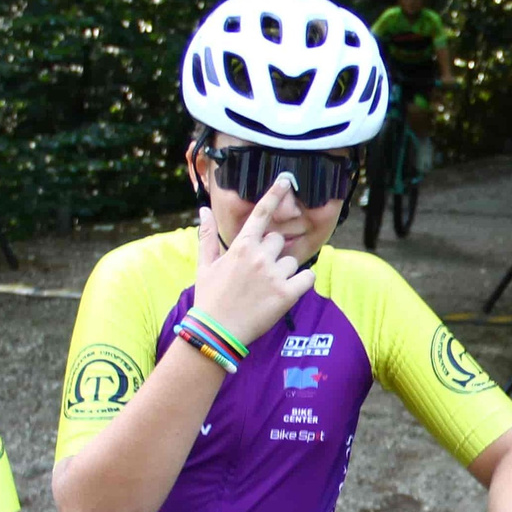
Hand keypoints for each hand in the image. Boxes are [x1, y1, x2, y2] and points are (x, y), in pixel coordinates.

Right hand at [191, 188, 315, 347]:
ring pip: (293, 261)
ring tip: (267, 289)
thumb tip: (203, 210)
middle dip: (274, 253)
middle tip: (260, 273)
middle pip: (280, 240)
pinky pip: (308, 278)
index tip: (286, 179)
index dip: (274, 194)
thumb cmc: (209, 297)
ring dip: (286, 271)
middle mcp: (259, 256)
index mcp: (241, 246)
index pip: (261, 213)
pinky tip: (287, 293)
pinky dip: (302, 283)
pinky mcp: (287, 295)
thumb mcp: (205, 265)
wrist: (216, 332)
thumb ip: (207, 236)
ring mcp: (274, 275)